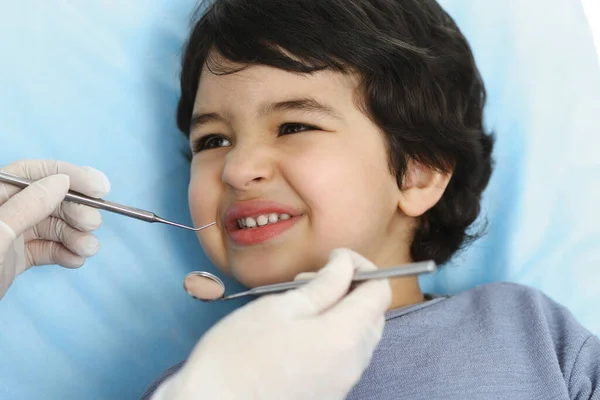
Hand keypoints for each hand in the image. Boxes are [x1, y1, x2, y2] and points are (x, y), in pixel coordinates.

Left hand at [0, 160, 109, 298]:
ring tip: (88, 250)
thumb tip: (62, 181)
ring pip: (50, 226)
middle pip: (47, 199)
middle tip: (94, 224)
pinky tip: (75, 260)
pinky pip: (44, 249)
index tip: (101, 187)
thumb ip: (28, 205)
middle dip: (75, 211)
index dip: (70, 175)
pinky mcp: (13, 259)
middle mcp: (0, 212)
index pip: (32, 172)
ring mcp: (6, 236)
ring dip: (75, 236)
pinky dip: (64, 254)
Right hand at [152, 248, 390, 399]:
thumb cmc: (239, 353)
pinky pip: (344, 359)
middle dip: (351, 289)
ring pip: (359, 338)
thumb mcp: (281, 306)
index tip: (335, 258)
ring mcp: (342, 384)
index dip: (363, 267)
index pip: (380, 292)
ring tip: (301, 306)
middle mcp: (352, 364)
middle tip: (311, 281)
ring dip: (341, 313)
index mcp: (344, 336)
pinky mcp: (328, 396)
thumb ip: (323, 284)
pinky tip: (300, 334)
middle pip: (373, 315)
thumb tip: (345, 264)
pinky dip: (333, 338)